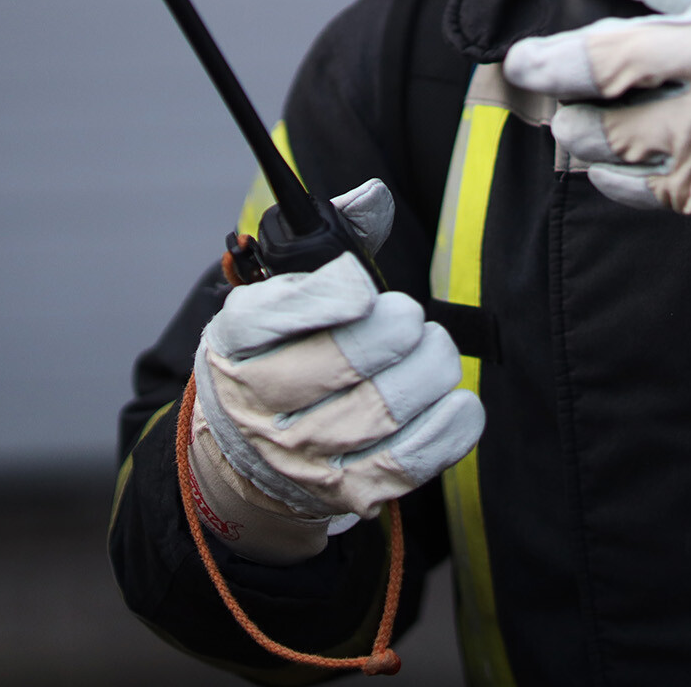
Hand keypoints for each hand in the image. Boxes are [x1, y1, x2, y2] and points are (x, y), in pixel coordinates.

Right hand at [185, 179, 483, 563]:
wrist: (247, 457)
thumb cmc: (280, 354)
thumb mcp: (282, 295)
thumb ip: (332, 242)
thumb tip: (373, 197)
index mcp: (234, 342)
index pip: (273, 315)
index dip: (332, 296)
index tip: (365, 289)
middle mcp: (256, 405)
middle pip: (344, 362)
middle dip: (396, 329)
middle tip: (408, 317)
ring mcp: (301, 456)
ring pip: (385, 410)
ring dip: (429, 370)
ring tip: (432, 351)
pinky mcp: (347, 492)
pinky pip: (412, 460)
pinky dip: (449, 425)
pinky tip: (456, 398)